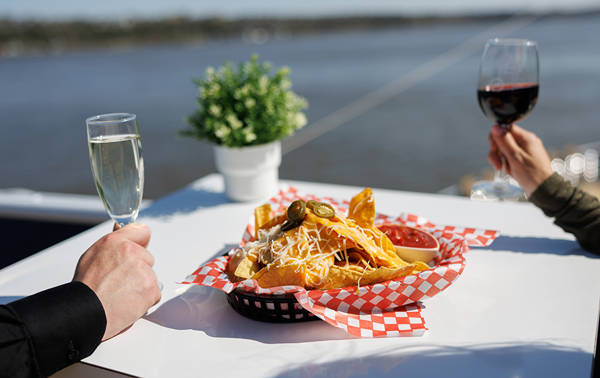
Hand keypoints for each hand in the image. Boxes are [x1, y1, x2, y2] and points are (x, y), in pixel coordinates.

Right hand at [73, 223, 160, 340]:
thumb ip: (114, 242)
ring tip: (121, 294)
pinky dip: (145, 300)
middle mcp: (132, 253)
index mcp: (116, 242)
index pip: (142, 231)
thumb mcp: (92, 254)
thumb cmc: (86, 288)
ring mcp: (144, 271)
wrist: (85, 313)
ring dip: (141, 286)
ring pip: (150, 276)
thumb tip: (122, 231)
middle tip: (120, 281)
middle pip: (147, 258)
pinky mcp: (151, 289)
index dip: (139, 242)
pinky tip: (128, 302)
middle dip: (138, 269)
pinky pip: (154, 293)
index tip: (138, 248)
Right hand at [488, 124, 553, 195]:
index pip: (505, 129)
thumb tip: (496, 127)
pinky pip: (510, 158)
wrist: (544, 190)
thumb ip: (504, 141)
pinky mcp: (523, 160)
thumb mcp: (515, 157)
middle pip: (503, 140)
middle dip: (497, 152)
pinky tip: (511, 172)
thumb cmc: (532, 175)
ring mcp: (524, 152)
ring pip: (504, 150)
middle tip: (498, 164)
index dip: (496, 139)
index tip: (494, 150)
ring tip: (507, 170)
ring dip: (501, 160)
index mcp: (526, 138)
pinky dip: (507, 165)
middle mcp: (526, 143)